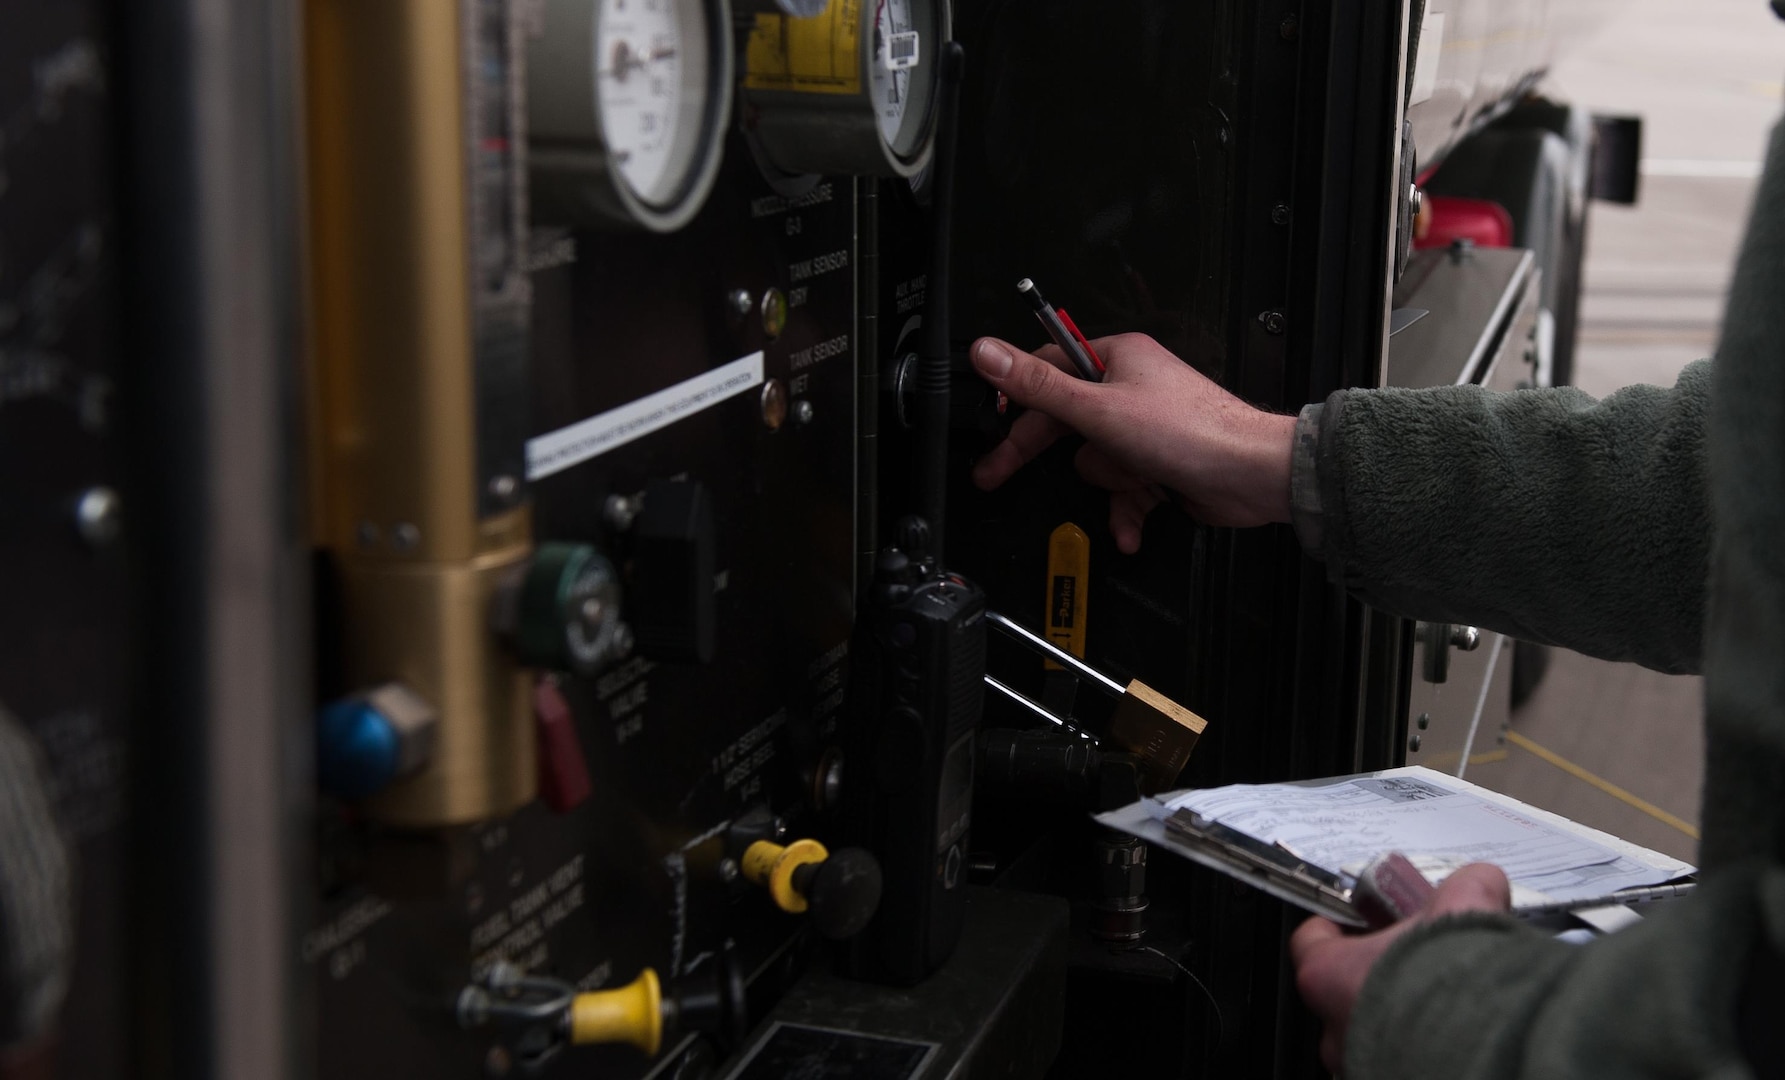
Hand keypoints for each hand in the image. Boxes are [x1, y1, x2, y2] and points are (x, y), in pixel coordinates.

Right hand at [968, 334, 1296, 552]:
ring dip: (1111, 481)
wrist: (1251, 476)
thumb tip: (988, 352)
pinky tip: (1131, 523)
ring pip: (1095, 462)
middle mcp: (1130, 390)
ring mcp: (1144, 430)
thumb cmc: (1192, 431)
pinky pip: (1123, 490)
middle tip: (995, 473)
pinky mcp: (1158, 465)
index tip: (990, 422)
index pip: (1047, 371)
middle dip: (1041, 454)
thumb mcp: (1097, 408)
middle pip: (1064, 423)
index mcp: (1116, 359)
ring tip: (1135, 477)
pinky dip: (1126, 509)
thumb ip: (1037, 384)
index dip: (1015, 399)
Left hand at [1290, 863, 1511, 1073]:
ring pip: (1372, 1036)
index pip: (1312, 942)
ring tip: (1449, 1007)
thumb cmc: (1457, 983)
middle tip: (1420, 964)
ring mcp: (1359, 1067)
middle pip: (1345, 992)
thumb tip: (1480, 883)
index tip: (1361, 921)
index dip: (1339, 928)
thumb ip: (1465, 888)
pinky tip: (1460, 1039)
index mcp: (1329, 975)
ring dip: (1402, 1021)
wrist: (1496, 1047)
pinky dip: (1424, 1053)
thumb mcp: (1464, 909)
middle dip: (1383, 978)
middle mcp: (1335, 1029)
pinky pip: (1401, 1065)